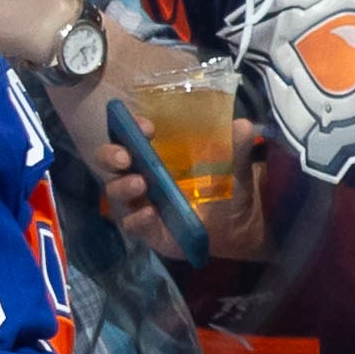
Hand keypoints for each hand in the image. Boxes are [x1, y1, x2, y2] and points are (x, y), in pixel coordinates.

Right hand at [95, 118, 269, 260]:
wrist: (234, 228)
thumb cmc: (225, 190)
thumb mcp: (234, 166)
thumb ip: (237, 147)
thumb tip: (243, 125)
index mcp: (156, 154)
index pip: (132, 135)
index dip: (131, 127)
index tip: (147, 128)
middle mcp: (141, 175)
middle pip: (111, 161)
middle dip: (111, 155)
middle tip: (125, 156)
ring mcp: (140, 202)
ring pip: (116, 191)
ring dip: (122, 186)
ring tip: (141, 184)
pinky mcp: (145, 228)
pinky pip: (130, 223)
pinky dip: (136, 218)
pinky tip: (149, 213)